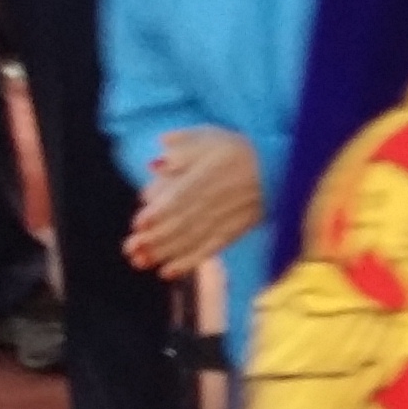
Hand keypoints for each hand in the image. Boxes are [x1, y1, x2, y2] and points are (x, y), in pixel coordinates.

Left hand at [128, 127, 266, 279]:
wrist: (277, 169)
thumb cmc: (236, 150)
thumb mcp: (210, 136)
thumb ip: (182, 144)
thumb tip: (155, 161)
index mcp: (208, 175)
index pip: (181, 197)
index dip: (160, 212)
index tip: (139, 223)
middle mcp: (215, 200)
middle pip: (182, 222)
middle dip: (155, 238)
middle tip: (130, 248)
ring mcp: (224, 219)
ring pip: (191, 240)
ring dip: (165, 253)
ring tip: (140, 262)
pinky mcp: (231, 233)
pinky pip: (208, 250)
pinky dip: (187, 262)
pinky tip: (167, 272)